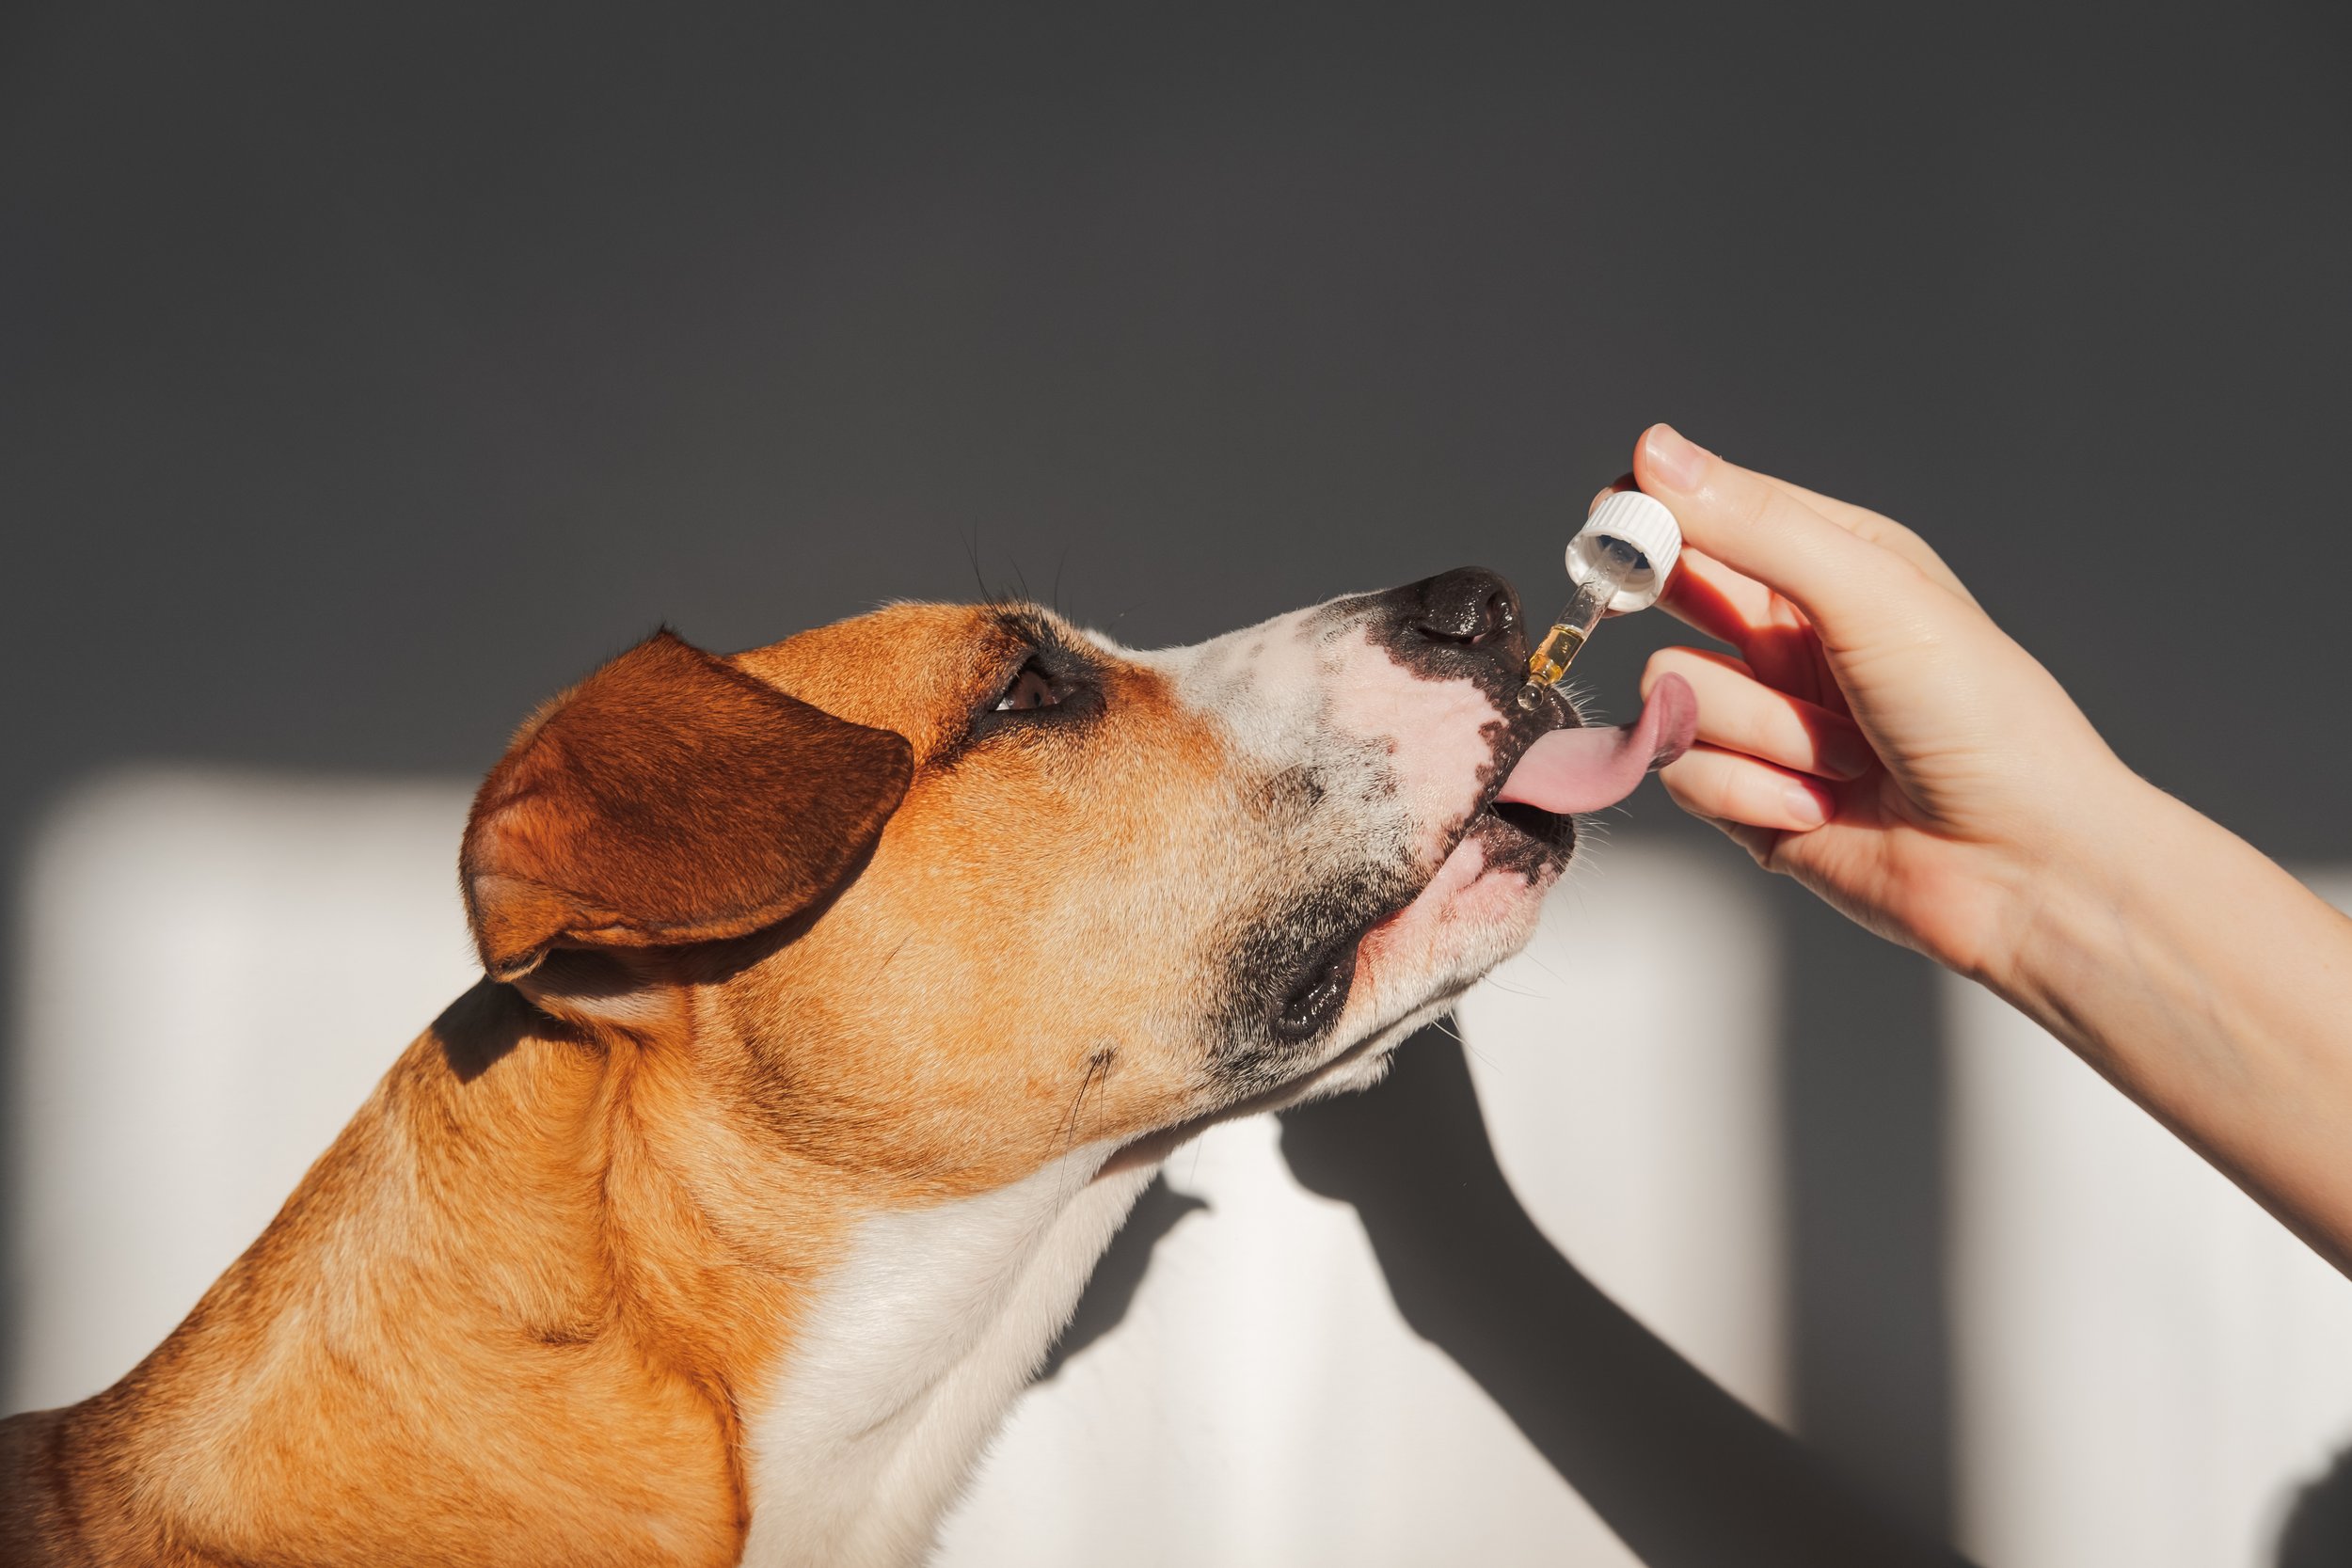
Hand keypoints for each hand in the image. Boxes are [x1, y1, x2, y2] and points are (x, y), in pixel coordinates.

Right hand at [1629, 424, 2143, 983]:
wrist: (2024, 868)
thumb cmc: (1985, 719)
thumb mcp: (1872, 594)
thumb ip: (1756, 527)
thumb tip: (1656, 452)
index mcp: (1831, 561)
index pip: (1706, 509)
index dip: (1648, 515)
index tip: (1611, 526)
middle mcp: (1788, 634)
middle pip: (1666, 595)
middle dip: (1671, 620)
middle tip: (1679, 616)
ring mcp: (1763, 716)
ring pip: (1672, 692)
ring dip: (1754, 729)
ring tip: (1839, 756)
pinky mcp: (1744, 796)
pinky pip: (1683, 774)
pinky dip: (1749, 793)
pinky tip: (1821, 807)